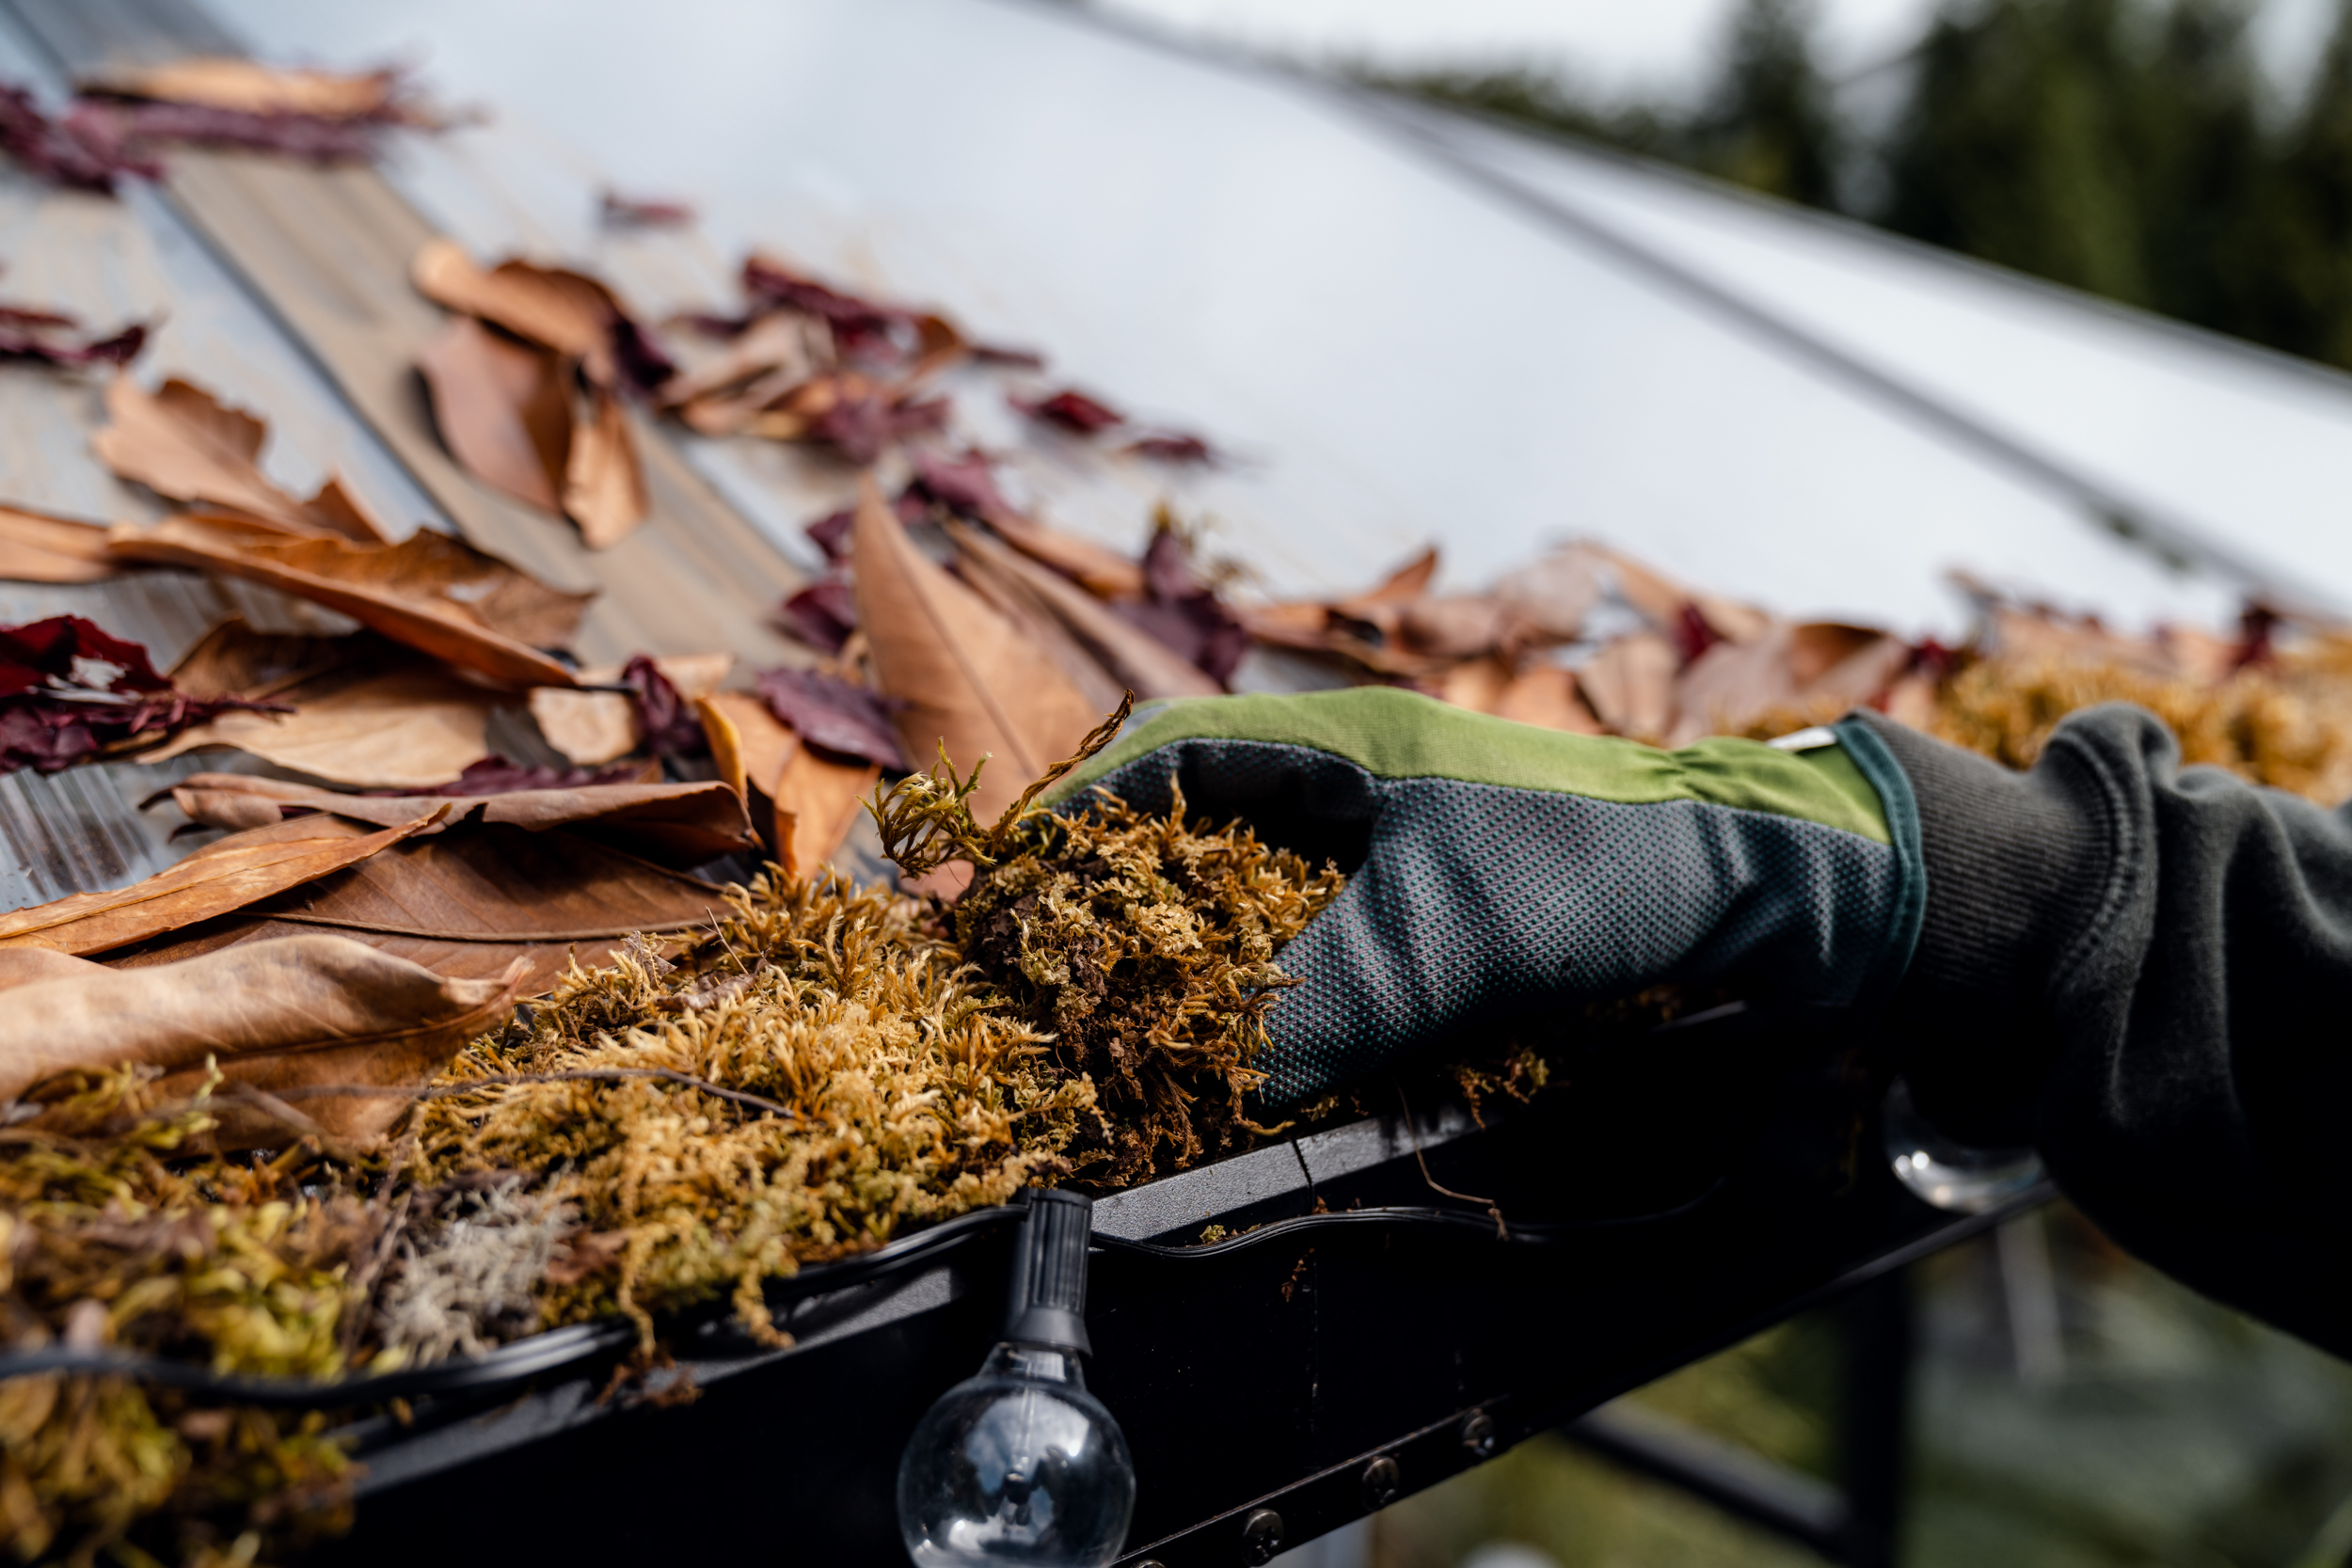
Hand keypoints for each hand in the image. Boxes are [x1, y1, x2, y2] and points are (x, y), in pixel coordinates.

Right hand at [1048, 688, 1922, 1103]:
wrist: (1756, 883)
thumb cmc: (1599, 865)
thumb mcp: (1451, 932)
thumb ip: (1327, 999)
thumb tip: (1218, 1082)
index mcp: (1332, 743)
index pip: (1162, 756)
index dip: (1073, 817)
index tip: (1005, 887)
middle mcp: (1350, 784)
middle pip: (1189, 822)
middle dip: (1116, 893)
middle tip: (1055, 970)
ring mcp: (1393, 844)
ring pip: (1252, 890)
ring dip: (1196, 952)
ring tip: (1137, 1020)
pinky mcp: (1434, 909)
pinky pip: (1319, 943)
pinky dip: (1275, 991)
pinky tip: (1262, 1047)